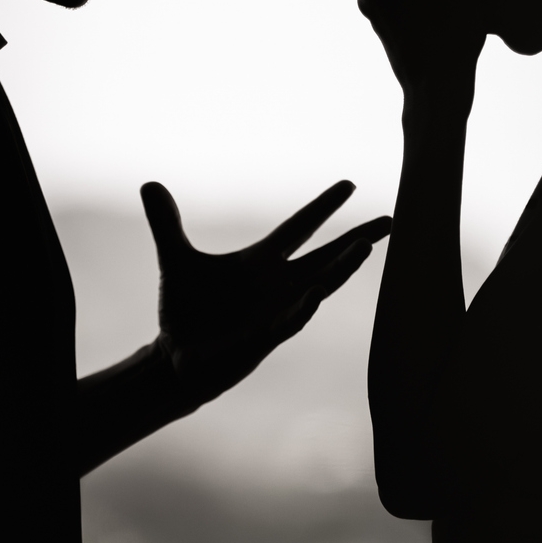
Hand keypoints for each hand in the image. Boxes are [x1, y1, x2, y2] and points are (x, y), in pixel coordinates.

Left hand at [142, 179, 392, 408]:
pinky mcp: (265, 337)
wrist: (176, 358)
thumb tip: (150, 183)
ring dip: (342, 267)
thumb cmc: (185, 310)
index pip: (299, 228)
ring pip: (319, 285)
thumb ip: (167, 223)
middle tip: (391, 219)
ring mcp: (276, 311)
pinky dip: (303, 307)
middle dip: (357, 238)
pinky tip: (316, 293)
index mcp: (261, 262)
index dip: (323, 206)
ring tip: (366, 246)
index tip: (349, 184)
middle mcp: (277, 284)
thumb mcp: (175, 259)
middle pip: (325, 255)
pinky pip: (290, 321)